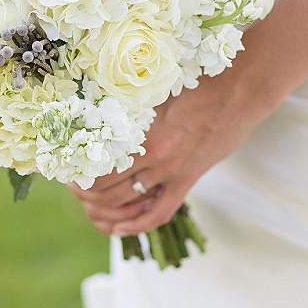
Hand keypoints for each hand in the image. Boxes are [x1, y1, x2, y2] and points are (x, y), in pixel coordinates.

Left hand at [70, 62, 267, 236]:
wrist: (241, 88)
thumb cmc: (197, 79)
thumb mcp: (155, 88)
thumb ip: (130, 104)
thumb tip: (100, 109)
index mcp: (140, 132)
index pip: (96, 167)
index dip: (77, 173)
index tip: (67, 168)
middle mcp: (153, 157)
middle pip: (106, 191)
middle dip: (85, 194)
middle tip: (75, 188)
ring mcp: (172, 172)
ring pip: (127, 205)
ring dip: (105, 211)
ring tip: (91, 209)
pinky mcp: (189, 179)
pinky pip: (160, 212)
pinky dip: (137, 225)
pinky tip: (121, 228)